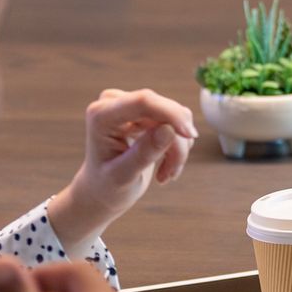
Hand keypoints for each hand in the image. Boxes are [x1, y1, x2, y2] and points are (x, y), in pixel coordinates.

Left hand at [46, 89, 198, 246]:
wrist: (103, 190)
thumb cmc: (107, 187)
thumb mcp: (122, 177)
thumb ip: (143, 153)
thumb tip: (169, 129)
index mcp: (101, 115)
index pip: (143, 102)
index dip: (170, 114)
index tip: (190, 136)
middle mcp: (114, 103)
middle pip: (162, 109)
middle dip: (175, 142)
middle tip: (172, 174)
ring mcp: (130, 104)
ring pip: (174, 116)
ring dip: (178, 148)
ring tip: (165, 174)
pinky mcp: (145, 111)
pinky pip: (176, 120)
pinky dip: (177, 145)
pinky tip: (165, 165)